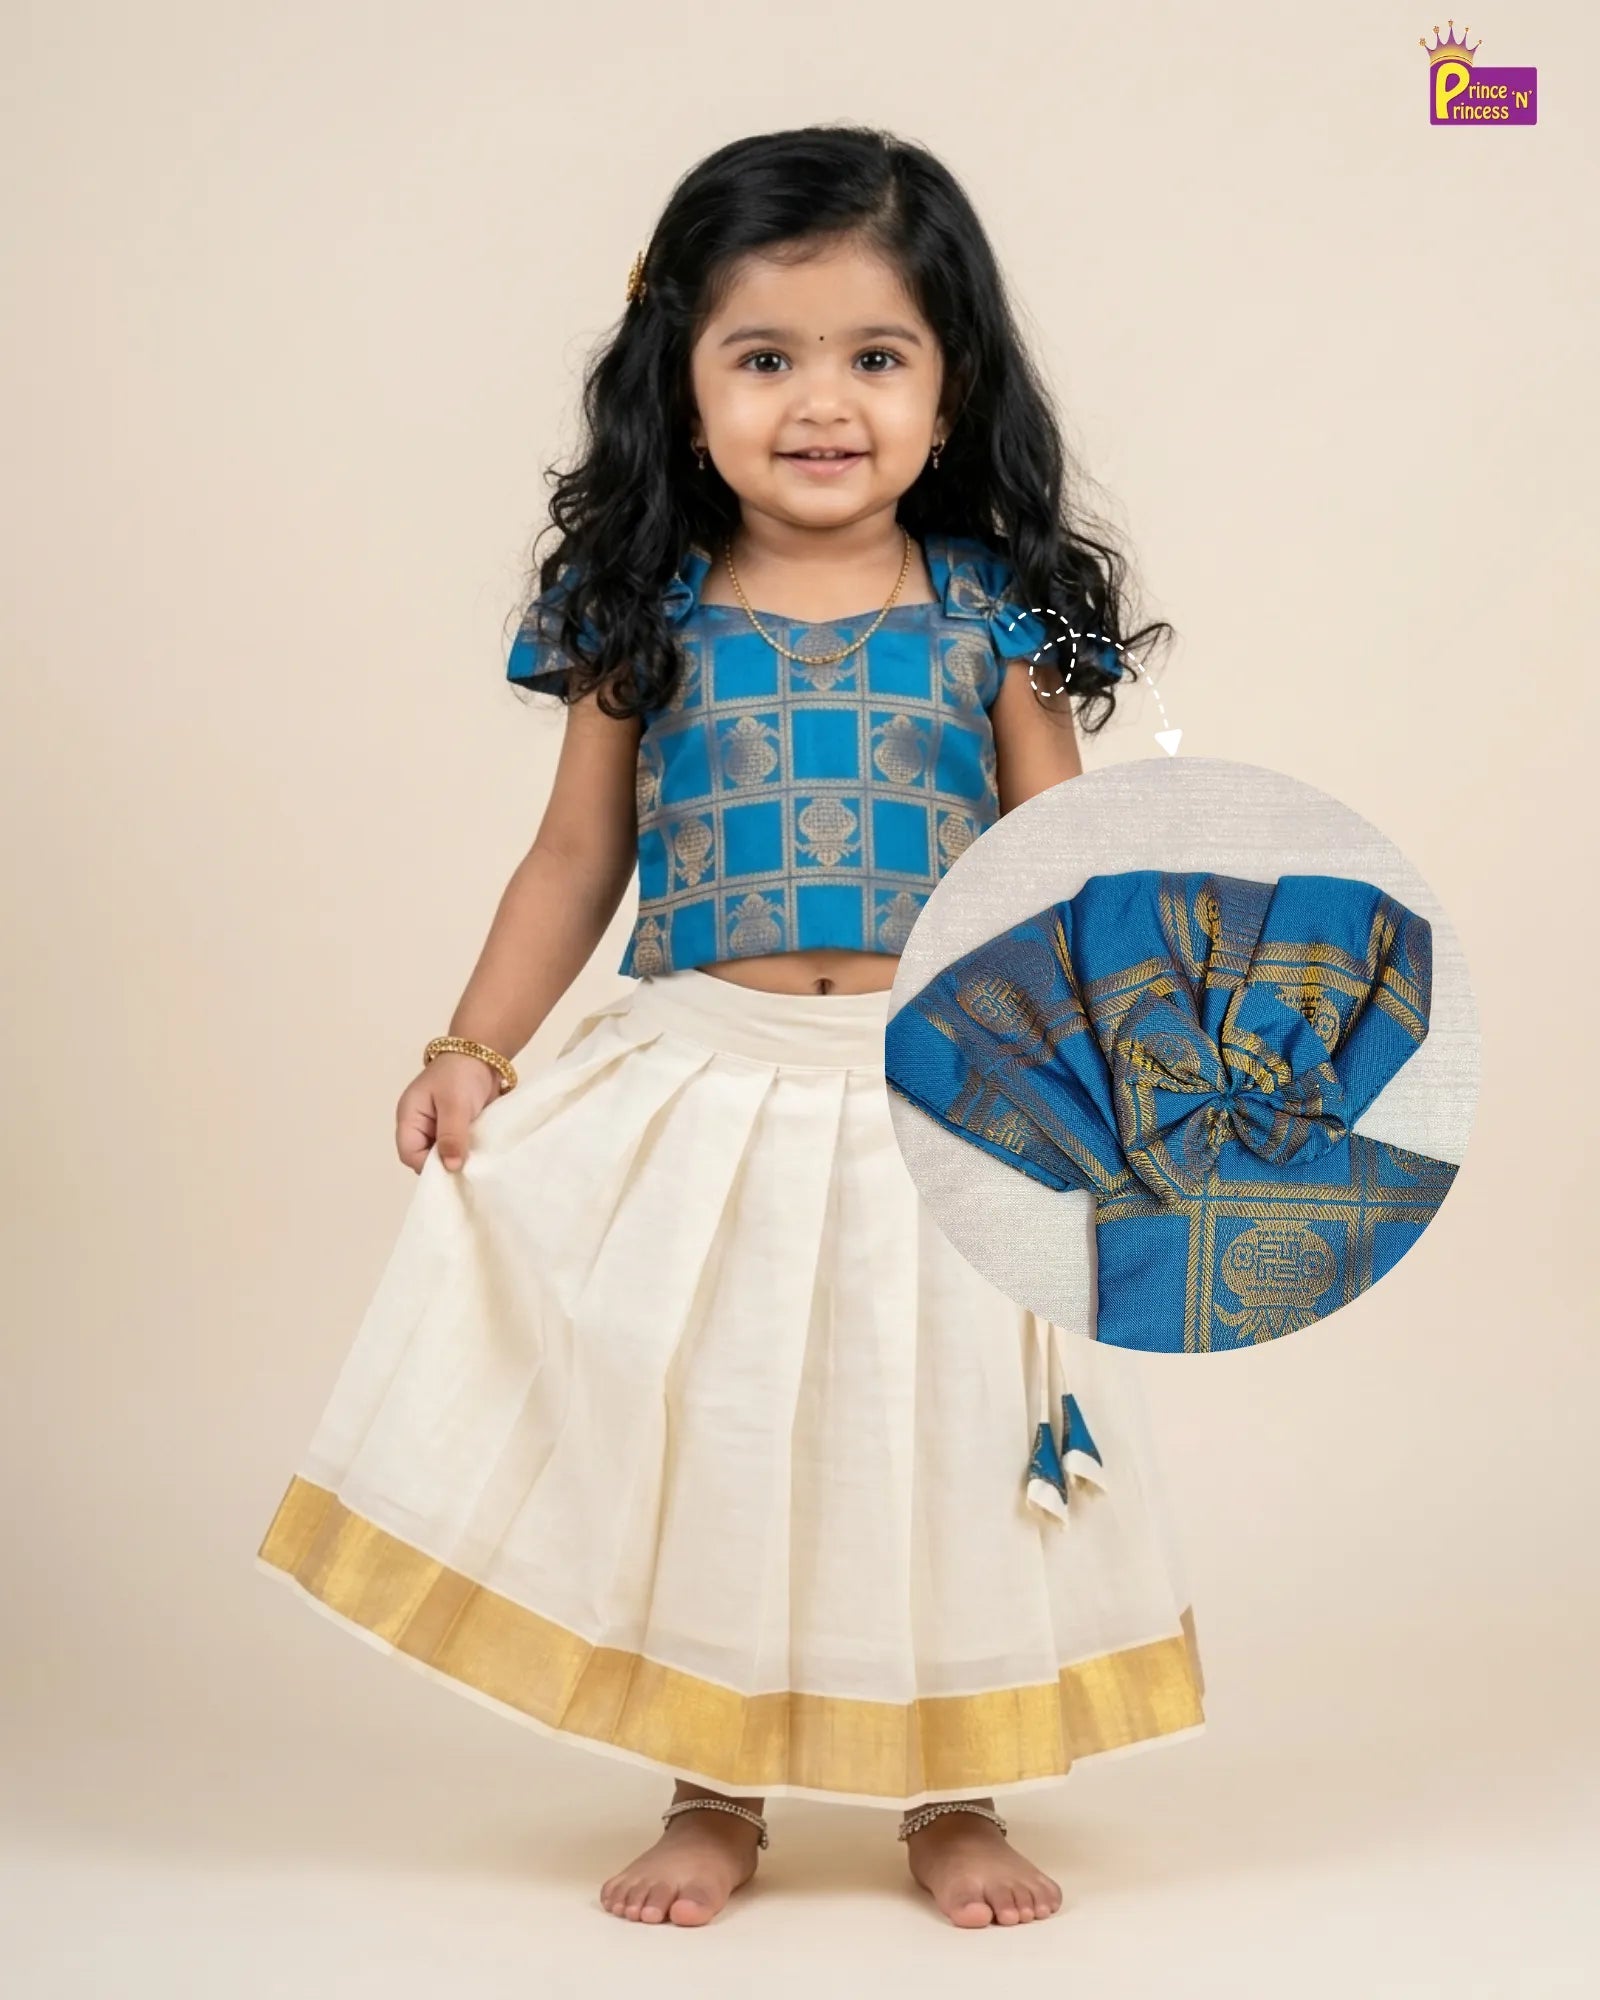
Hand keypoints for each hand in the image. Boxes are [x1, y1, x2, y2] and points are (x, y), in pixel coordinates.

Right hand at [395, 1053, 502, 1173]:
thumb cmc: (461, 1074)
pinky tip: (479, 1156)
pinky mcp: (454, 1129)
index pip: (409, 1154)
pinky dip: (466, 1152)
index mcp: (410, 1118)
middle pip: (424, 1158)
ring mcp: (437, 1128)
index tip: (454, 1169)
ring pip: (442, 1155)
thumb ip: (451, 1136)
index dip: (429, 1165)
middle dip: (444, 1165)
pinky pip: (456, 1148)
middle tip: (468, 1169)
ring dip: (457, 1159)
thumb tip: (450, 1168)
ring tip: (476, 1163)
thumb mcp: (455, 1105)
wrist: (483, 1055)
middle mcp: (420, 1126)